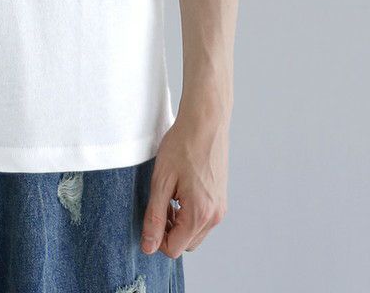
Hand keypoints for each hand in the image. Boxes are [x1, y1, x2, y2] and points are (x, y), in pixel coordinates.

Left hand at [140, 106, 229, 258]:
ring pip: (195, 232)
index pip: (174, 248)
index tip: (150, 214)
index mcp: (200, 214)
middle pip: (186, 244)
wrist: (205, 121)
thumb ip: (154, 217)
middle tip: (159, 203)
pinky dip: (189, 213)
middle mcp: (215, 216)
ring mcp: (220, 207)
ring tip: (169, 194)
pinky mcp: (221, 198)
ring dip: (179, 222)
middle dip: (169, 231)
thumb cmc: (182, 146)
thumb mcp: (161, 181)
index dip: (157, 237)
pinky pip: (203, 218)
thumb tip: (148, 247)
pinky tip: (180, 190)